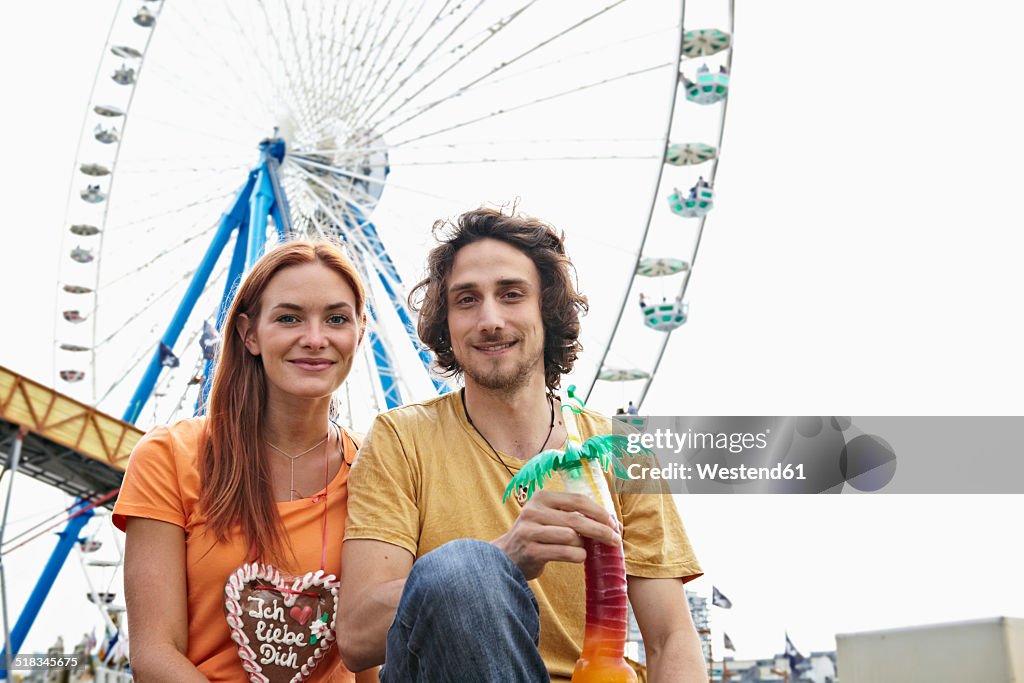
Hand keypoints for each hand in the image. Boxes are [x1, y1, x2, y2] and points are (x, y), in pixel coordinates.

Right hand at [492, 490, 619, 579]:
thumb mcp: (548, 517)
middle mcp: (534, 511)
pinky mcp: (531, 551)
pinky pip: (565, 552)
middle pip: (577, 519)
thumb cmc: (536, 536)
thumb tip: (608, 520)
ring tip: (584, 550)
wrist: (506, 557)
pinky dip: (578, 556)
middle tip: (615, 540)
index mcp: (542, 497)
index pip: (578, 500)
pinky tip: (579, 557)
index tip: (614, 523)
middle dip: (601, 530)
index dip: (600, 511)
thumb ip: (570, 514)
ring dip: (584, 546)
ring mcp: (530, 531)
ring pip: (572, 537)